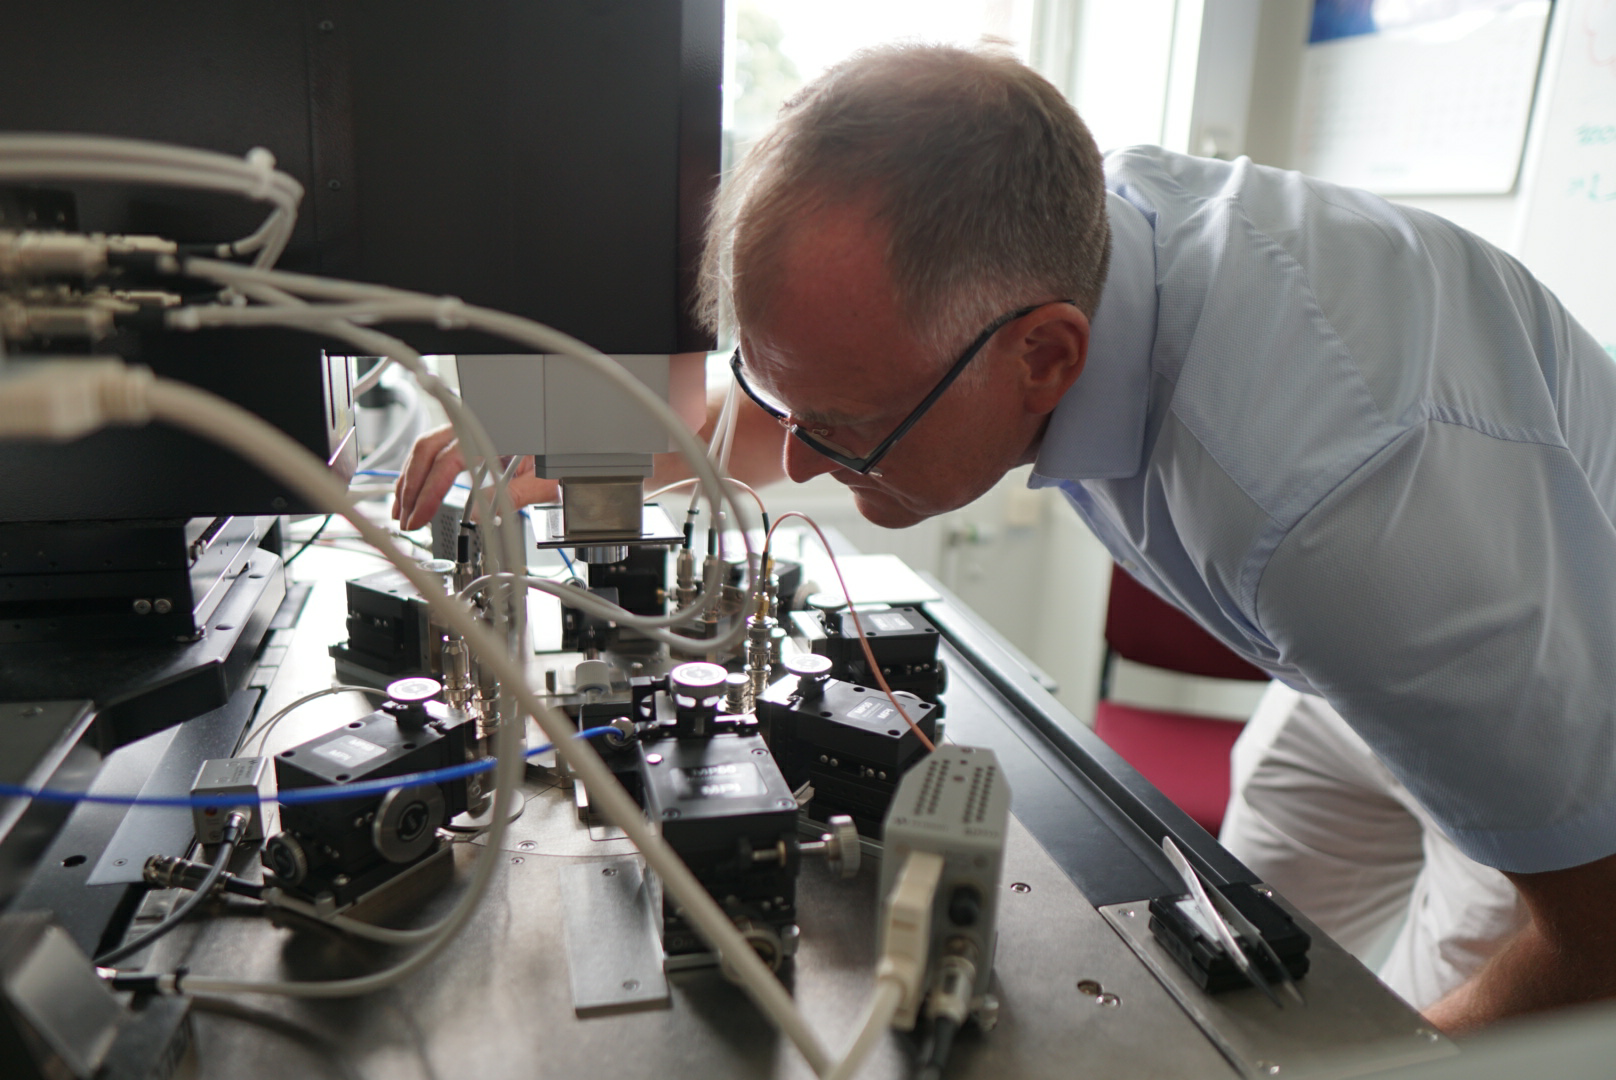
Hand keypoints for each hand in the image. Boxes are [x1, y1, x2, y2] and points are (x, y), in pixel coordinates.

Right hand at [391, 424, 557, 530]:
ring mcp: (473, 427)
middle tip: (405, 518)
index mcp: (495, 432)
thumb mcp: (543, 481)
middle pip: (428, 450)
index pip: (448, 461)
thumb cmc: (562, 456)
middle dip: (411, 487)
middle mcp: (479, 424)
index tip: (418, 517)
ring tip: (403, 510)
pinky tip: (417, 491)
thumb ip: (510, 497)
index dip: (428, 492)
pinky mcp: (472, 436)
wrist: (576, 446)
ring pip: (428, 447)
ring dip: (411, 479)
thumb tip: (479, 516)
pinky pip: (438, 449)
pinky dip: (422, 471)